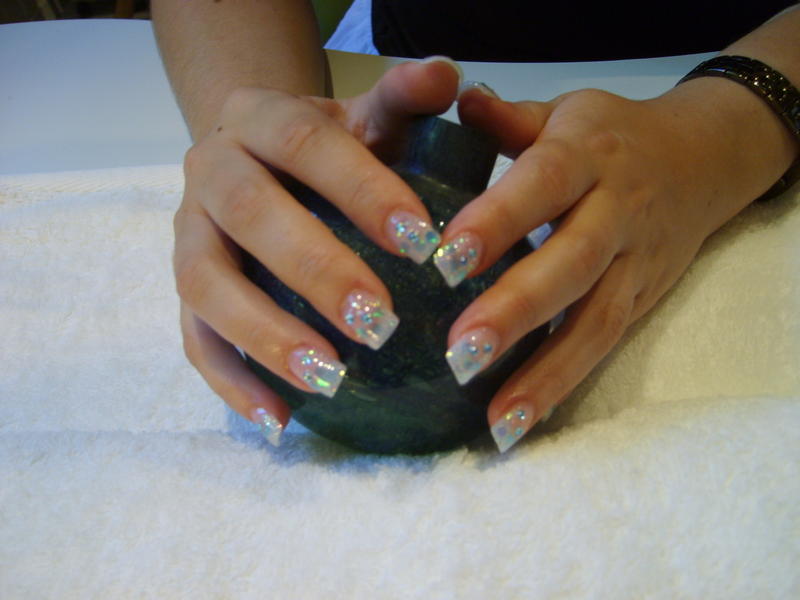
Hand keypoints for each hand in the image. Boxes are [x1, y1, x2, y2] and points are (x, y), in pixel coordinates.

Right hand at [173, 58, 461, 444]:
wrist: (261, 158)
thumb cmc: (328, 147)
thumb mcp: (367, 115)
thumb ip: (405, 98)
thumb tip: (448, 74)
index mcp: (258, 119)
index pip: (308, 144)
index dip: (363, 191)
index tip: (422, 244)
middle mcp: (210, 170)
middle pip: (251, 215)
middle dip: (315, 270)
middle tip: (382, 323)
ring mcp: (188, 233)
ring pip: (206, 286)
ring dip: (266, 335)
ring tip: (330, 380)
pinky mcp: (183, 291)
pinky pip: (193, 339)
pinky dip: (232, 381)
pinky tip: (280, 419)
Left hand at [446, 78, 795, 451]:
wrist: (701, 160)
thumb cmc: (610, 137)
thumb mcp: (562, 113)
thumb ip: (508, 119)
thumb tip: (456, 102)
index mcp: (586, 156)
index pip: (541, 186)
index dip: (498, 221)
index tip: (446, 260)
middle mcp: (615, 213)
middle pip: (571, 265)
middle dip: (518, 311)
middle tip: (460, 353)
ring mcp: (634, 265)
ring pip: (595, 322)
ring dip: (545, 374)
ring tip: (496, 418)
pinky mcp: (641, 303)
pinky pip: (603, 347)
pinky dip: (563, 386)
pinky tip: (518, 422)